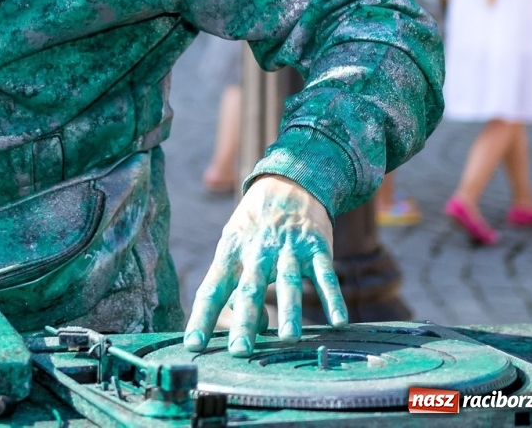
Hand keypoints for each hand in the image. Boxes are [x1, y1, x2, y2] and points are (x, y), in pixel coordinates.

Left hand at [184, 175, 346, 356]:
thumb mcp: (236, 243)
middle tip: (239, 350)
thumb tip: (247, 324)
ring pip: (287, 282)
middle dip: (244, 320)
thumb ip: (236, 281)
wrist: (289, 181)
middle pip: (248, 288)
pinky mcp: (316, 246)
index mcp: (231, 251)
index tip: (193, 345)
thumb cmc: (256, 223)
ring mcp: (288, 248)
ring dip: (289, 311)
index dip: (201, 316)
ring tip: (288, 339)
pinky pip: (325, 275)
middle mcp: (257, 251)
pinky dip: (333, 298)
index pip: (211, 288)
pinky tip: (338, 322)